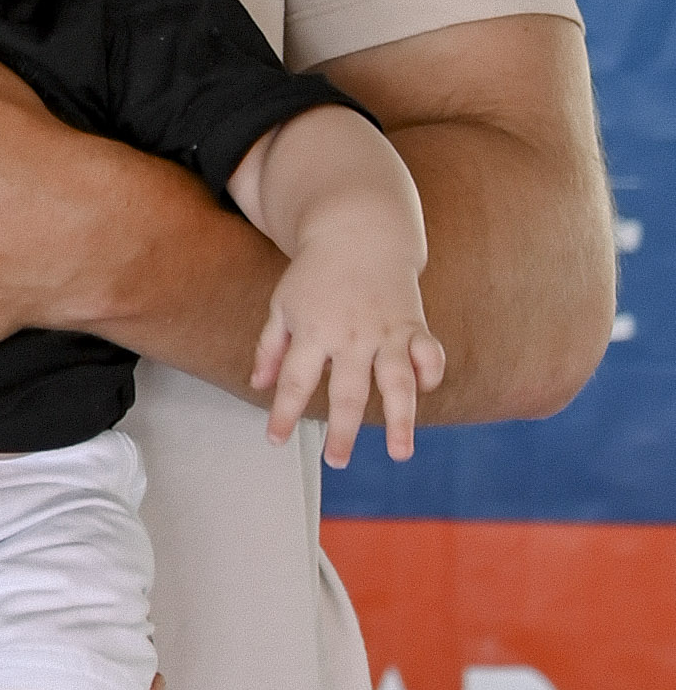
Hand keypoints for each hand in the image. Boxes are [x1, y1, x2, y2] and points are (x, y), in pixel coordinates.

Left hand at [252, 252, 446, 463]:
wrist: (358, 229)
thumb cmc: (315, 273)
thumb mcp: (283, 305)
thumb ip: (270, 347)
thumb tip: (257, 386)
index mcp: (312, 330)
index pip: (294, 380)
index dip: (283, 412)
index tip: (275, 440)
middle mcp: (350, 335)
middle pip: (347, 391)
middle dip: (343, 430)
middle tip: (338, 460)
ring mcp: (385, 330)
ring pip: (397, 381)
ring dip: (401, 419)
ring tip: (401, 453)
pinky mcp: (413, 323)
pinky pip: (429, 353)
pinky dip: (431, 374)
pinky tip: (427, 392)